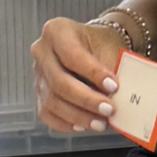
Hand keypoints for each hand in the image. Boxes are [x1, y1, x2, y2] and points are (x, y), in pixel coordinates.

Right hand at [32, 17, 121, 133]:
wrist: (95, 47)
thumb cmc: (102, 45)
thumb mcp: (110, 48)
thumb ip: (111, 70)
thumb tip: (118, 98)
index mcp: (57, 31)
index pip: (71, 55)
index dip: (92, 73)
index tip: (113, 86)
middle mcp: (42, 52)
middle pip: (59, 82)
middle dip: (86, 99)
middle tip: (108, 109)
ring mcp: (38, 75)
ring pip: (52, 101)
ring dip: (78, 116)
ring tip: (101, 122)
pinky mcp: (39, 94)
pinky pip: (48, 114)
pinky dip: (66, 123)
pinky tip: (83, 126)